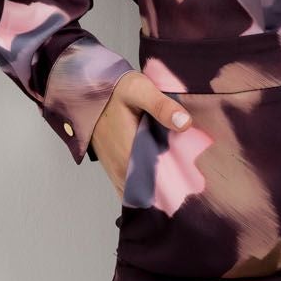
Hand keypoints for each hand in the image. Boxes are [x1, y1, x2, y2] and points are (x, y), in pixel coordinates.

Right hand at [90, 70, 191, 198]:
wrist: (86, 91)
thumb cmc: (114, 90)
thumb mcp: (139, 90)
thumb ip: (162, 106)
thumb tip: (185, 123)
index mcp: (128, 155)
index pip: (158, 184)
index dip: (178, 183)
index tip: (194, 178)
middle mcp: (120, 169)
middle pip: (151, 189)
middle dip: (170, 185)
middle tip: (190, 175)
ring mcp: (115, 171)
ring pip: (141, 189)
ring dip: (158, 185)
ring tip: (178, 173)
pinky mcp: (113, 168)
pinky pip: (131, 186)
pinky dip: (145, 184)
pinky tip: (159, 172)